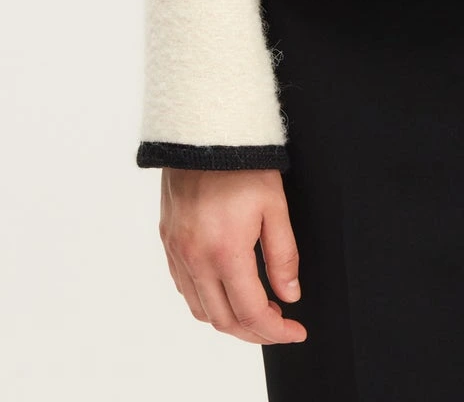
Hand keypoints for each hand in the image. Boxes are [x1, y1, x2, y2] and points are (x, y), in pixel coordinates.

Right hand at [159, 167, 307, 344]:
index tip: (295, 331)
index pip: (251, 313)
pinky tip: (225, 289)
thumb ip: (283, 256)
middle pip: (223, 320)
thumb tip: (290, 295)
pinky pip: (184, 286)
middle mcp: (195, 258)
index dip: (276, 331)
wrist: (203, 129)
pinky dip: (205, 300)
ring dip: (228, 319)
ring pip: (200, 309)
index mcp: (225, 252)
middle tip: (278, 325)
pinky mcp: (168, 240)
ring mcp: (177, 251)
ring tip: (255, 310)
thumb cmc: (242, 163)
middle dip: (254, 332)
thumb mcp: (275, 206)